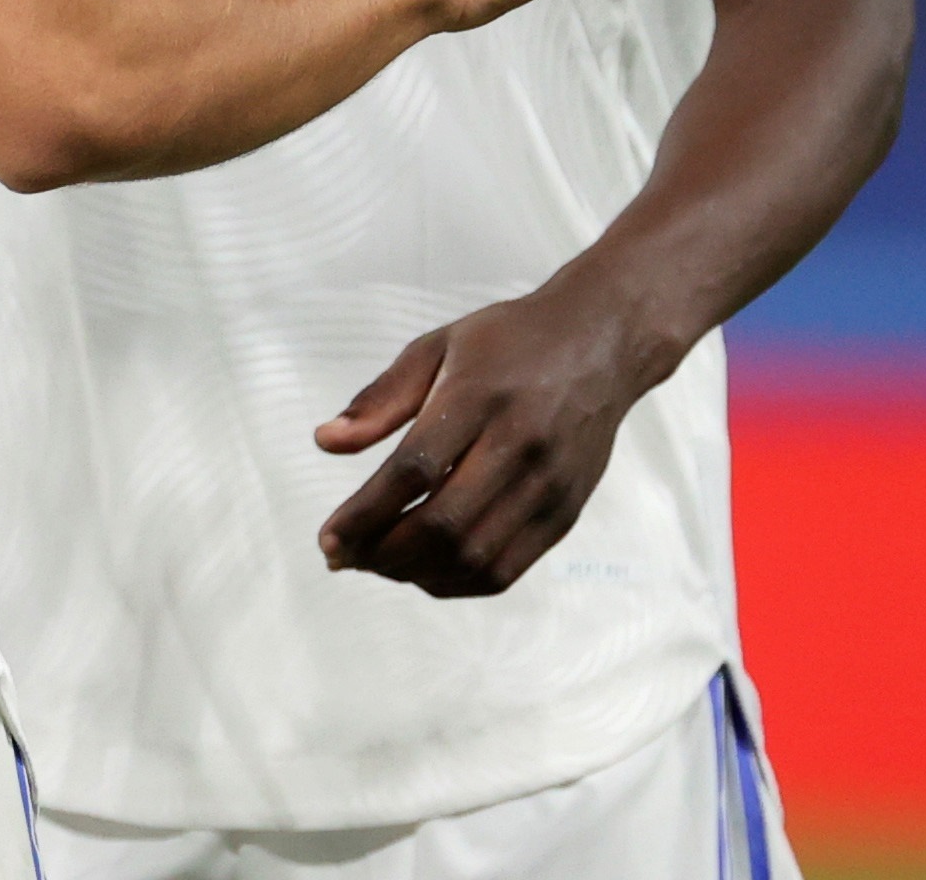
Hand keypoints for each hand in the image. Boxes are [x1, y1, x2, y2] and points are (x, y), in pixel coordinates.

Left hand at [313, 281, 662, 597]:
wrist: (600, 342)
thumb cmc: (507, 343)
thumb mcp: (436, 347)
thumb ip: (380, 398)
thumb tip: (325, 442)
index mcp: (479, 397)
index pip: (413, 472)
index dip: (364, 514)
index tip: (327, 538)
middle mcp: (519, 445)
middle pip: (444, 525)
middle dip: (382, 553)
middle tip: (343, 557)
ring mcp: (549, 485)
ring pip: (474, 558)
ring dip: (414, 574)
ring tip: (376, 564)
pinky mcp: (565, 512)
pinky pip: (506, 570)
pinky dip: (456, 583)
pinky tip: (423, 571)